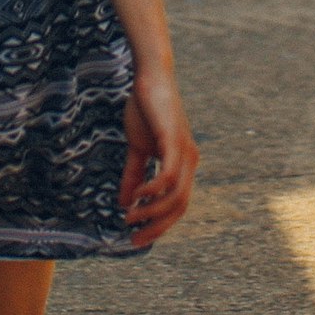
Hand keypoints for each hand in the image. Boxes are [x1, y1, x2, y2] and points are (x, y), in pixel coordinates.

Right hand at [119, 65, 195, 247]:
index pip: (178, 205)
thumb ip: (134, 175)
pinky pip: (169, 175)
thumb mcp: (138, 148)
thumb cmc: (146, 110)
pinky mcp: (174, 140)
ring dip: (152, 212)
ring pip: (176, 196)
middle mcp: (190, 161)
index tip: (138, 237)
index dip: (160, 224)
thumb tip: (124, 203)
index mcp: (184, 164)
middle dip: (157, 226)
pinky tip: (136, 195)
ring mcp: (185, 151)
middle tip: (134, 237)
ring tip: (130, 216)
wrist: (150, 77)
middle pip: (180, 207)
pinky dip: (153, 190)